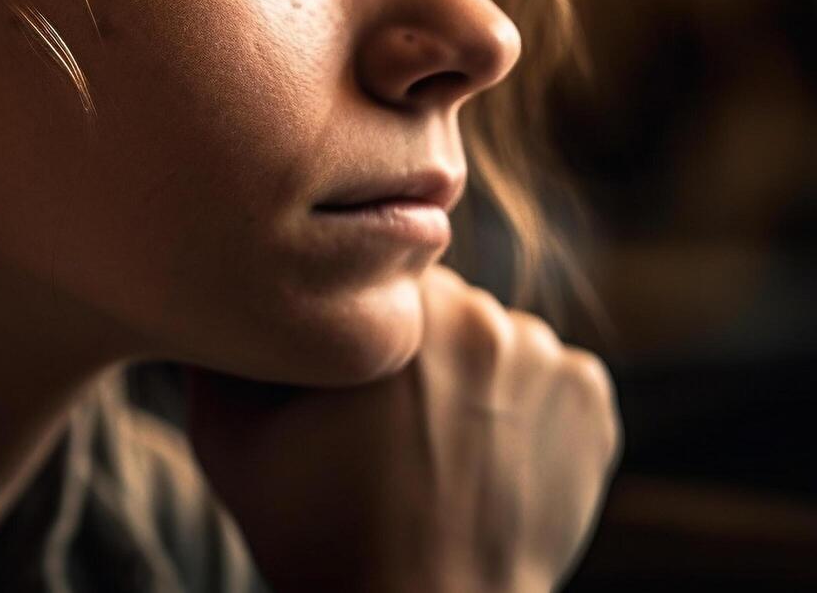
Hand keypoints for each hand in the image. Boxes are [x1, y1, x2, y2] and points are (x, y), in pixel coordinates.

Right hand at [186, 265, 620, 591]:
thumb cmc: (320, 538)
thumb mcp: (233, 442)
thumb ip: (223, 353)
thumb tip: (223, 291)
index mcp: (407, 311)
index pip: (384, 277)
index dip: (362, 324)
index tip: (351, 380)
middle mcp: (490, 318)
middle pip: (448, 305)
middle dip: (421, 348)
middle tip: (388, 424)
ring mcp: (552, 359)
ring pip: (500, 341)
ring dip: (476, 377)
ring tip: (442, 450)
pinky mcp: (593, 402)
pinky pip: (553, 380)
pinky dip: (529, 411)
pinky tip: (489, 463)